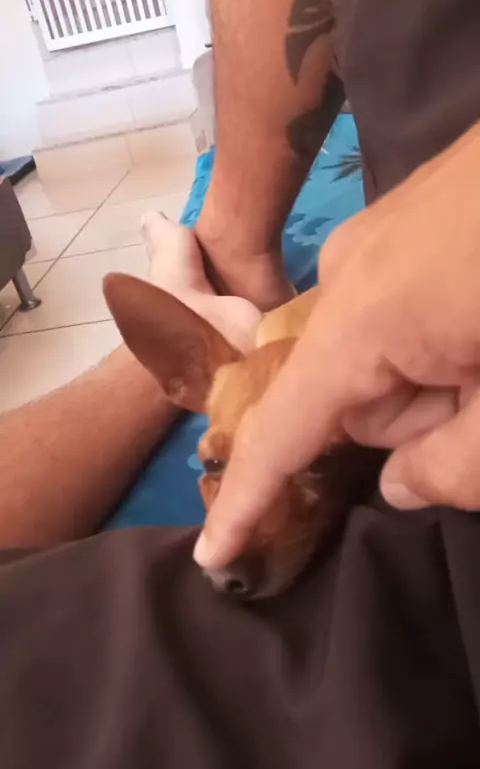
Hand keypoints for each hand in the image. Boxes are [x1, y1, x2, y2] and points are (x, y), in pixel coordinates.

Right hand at [194, 121, 479, 571]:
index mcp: (362, 318)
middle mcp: (345, 271)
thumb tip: (396, 483)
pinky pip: (392, 303)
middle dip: (404, 416)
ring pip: (373, 346)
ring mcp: (376, 233)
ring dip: (427, 372)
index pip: (281, 429)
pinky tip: (478, 311)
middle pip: (340, 389)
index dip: (248, 499)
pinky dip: (431, 330)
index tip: (216, 554)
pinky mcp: (407, 214)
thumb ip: (453, 466)